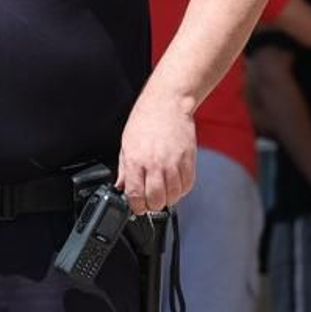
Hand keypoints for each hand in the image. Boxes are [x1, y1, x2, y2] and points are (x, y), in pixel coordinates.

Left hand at [116, 93, 196, 213]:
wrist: (166, 104)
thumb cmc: (144, 121)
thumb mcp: (125, 145)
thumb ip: (124, 170)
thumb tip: (121, 187)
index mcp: (135, 161)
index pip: (135, 194)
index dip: (136, 206)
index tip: (137, 207)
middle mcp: (155, 164)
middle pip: (156, 199)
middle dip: (152, 205)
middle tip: (150, 201)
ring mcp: (173, 162)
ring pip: (174, 195)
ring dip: (168, 199)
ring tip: (163, 193)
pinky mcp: (188, 160)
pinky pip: (188, 184)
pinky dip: (182, 190)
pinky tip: (176, 185)